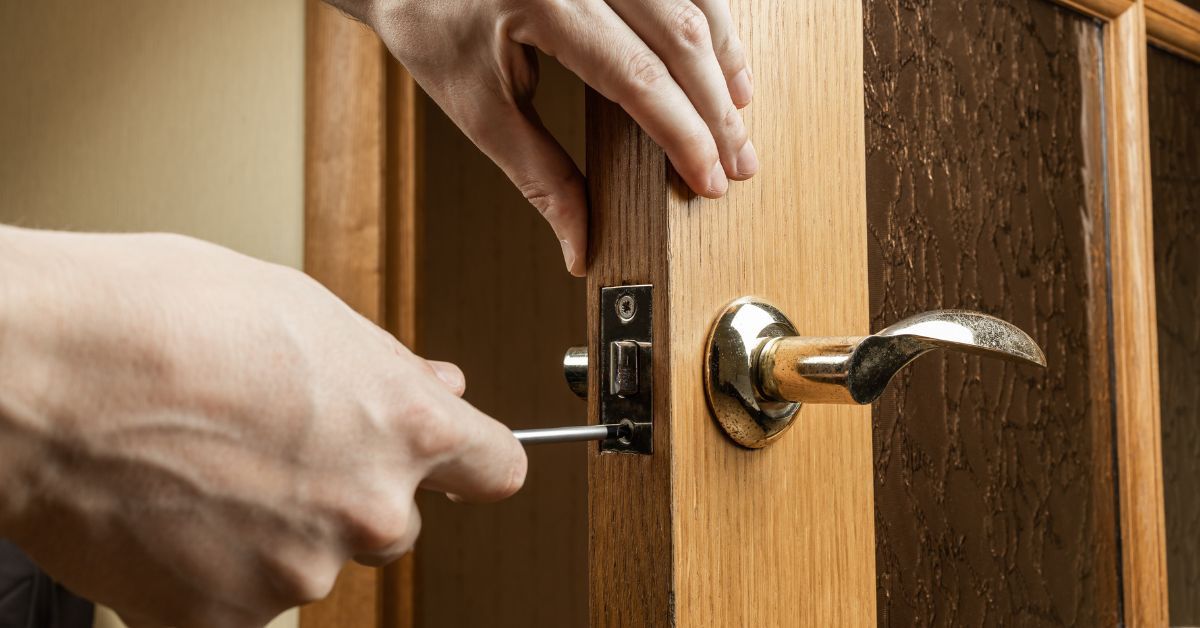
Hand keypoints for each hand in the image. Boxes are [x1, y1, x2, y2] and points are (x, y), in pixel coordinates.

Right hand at [0, 227, 525, 627]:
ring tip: (205, 468)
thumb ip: (385, 367)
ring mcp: (298, 572)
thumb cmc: (162, 319)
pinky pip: (243, 602)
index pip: (495, 468)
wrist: (41, 374)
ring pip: (314, 561)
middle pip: (392, 521)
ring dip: (278, 530)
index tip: (458, 463)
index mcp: (405, 428)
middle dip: (350, 490)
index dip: (469, 461)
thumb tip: (436, 385)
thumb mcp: (304, 310)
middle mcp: (369, 509)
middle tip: (273, 446)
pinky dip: (215, 571)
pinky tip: (175, 516)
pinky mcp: (224, 620)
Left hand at [338, 0, 755, 275]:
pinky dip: (709, 22)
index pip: (637, 76)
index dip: (683, 133)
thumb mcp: (478, 111)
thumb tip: (578, 244)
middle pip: (678, 35)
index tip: (708, 178)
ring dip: (723, 61)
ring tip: (738, 118)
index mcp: (543, 1)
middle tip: (738, 162)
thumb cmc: (432, 27)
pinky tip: (720, 60)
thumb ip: (540, 178)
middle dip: (716, 108)